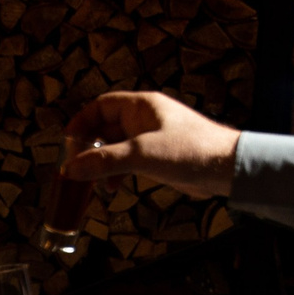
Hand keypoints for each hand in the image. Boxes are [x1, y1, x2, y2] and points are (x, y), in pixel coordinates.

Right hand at [63, 92, 240, 198]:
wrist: (226, 168)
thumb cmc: (190, 150)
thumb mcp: (140, 155)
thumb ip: (103, 161)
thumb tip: (70, 169)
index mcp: (142, 106)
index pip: (101, 106)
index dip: (81, 122)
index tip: (66, 141)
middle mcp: (145, 119)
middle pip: (105, 128)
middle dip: (88, 147)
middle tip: (75, 166)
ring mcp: (152, 139)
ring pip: (116, 147)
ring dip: (101, 163)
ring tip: (92, 181)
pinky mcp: (158, 157)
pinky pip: (128, 162)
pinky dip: (116, 173)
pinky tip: (113, 188)